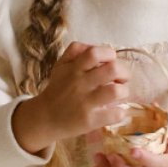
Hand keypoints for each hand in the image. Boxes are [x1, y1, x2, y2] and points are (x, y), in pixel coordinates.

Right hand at [12, 42, 128, 156]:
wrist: (44, 118)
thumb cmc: (57, 90)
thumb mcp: (60, 66)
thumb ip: (74, 51)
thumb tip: (91, 45)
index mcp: (74, 69)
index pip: (94, 53)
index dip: (109, 54)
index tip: (111, 61)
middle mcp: (79, 84)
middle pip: (112, 70)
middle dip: (123, 72)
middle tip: (121, 79)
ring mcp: (85, 103)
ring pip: (115, 92)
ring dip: (123, 91)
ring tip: (118, 95)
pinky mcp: (89, 121)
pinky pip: (114, 115)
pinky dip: (120, 113)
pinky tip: (114, 111)